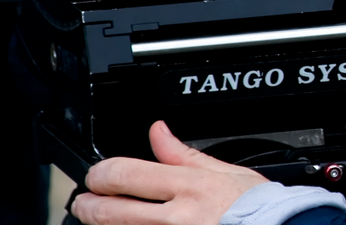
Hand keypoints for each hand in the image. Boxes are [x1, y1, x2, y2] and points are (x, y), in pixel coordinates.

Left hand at [71, 121, 269, 224]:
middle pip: (109, 210)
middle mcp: (177, 217)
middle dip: (87, 204)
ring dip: (101, 224)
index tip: (97, 176)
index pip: (125, 174)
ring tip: (101, 217)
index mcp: (190, 186)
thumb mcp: (227, 171)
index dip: (100, 173)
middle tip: (85, 201)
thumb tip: (158, 131)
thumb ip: (184, 154)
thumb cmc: (260, 209)